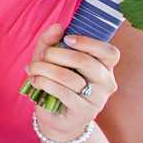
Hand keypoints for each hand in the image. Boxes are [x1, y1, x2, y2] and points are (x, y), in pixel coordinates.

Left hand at [26, 23, 119, 142]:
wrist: (55, 116)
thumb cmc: (55, 82)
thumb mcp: (50, 59)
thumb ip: (51, 41)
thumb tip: (57, 26)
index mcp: (104, 67)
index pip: (110, 52)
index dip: (89, 43)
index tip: (68, 39)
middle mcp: (106, 83)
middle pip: (86, 62)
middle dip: (57, 54)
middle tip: (43, 56)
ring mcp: (97, 99)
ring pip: (69, 77)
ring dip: (44, 69)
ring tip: (32, 69)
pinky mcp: (83, 112)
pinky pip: (62, 92)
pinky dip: (43, 82)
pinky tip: (34, 81)